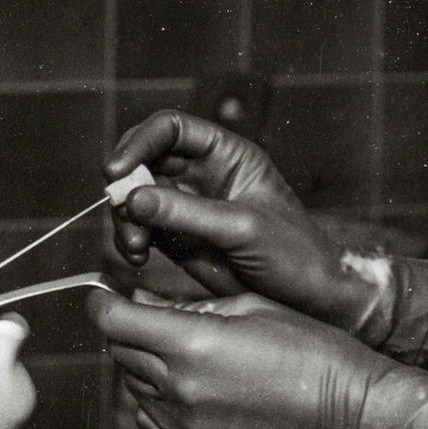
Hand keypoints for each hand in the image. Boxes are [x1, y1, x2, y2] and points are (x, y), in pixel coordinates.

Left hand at [90, 291, 427, 428]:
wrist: (343, 408)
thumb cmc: (306, 345)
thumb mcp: (247, 305)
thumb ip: (187, 304)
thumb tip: (142, 301)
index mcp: (189, 342)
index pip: (113, 320)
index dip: (103, 302)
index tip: (107, 294)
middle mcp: (177, 385)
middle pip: (120, 351)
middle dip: (129, 329)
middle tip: (154, 316)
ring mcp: (183, 422)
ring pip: (133, 387)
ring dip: (144, 365)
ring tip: (182, 353)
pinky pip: (150, 422)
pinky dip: (156, 403)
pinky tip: (187, 389)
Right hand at [104, 109, 381, 325]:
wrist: (311, 299)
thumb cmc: (295, 253)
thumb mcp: (243, 227)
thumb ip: (188, 212)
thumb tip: (134, 197)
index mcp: (227, 154)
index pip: (171, 129)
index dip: (139, 142)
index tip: (116, 170)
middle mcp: (203, 174)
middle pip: (144, 160)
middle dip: (126, 184)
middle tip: (122, 212)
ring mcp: (188, 206)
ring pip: (137, 197)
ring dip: (125, 219)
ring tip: (135, 249)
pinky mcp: (178, 238)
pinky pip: (141, 229)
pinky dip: (131, 241)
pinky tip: (138, 258)